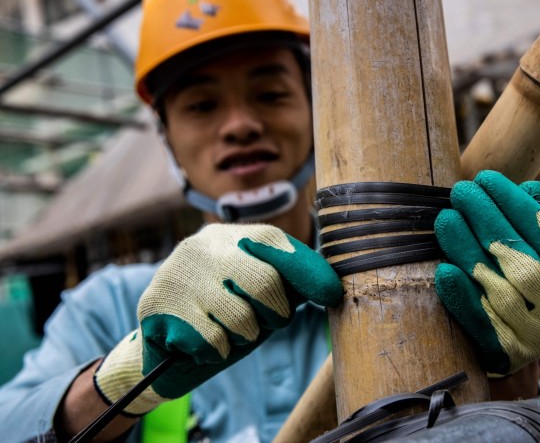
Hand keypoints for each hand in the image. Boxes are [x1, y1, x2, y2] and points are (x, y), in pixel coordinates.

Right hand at [94, 223, 341, 414]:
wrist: (163, 341)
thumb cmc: (223, 313)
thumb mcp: (257, 293)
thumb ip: (289, 284)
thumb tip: (331, 286)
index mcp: (230, 236)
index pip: (274, 242)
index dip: (305, 270)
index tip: (329, 295)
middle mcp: (203, 246)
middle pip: (264, 281)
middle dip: (276, 313)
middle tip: (269, 323)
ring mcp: (178, 273)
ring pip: (240, 317)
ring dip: (244, 337)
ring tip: (230, 333)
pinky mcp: (157, 306)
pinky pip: (211, 340)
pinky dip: (217, 352)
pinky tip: (205, 344)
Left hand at [434, 170, 539, 374]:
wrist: (515, 351)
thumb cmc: (522, 289)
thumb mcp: (537, 258)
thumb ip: (532, 226)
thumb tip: (532, 189)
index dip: (514, 203)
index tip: (486, 179)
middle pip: (522, 260)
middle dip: (488, 221)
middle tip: (461, 192)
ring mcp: (534, 336)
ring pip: (500, 290)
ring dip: (470, 252)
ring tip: (446, 220)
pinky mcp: (505, 355)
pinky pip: (482, 323)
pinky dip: (464, 296)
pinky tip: (445, 271)